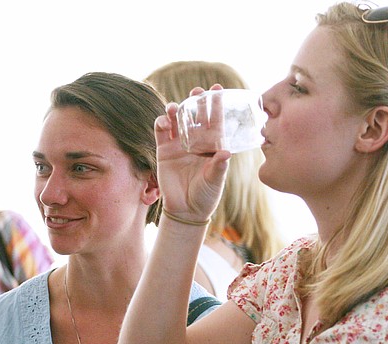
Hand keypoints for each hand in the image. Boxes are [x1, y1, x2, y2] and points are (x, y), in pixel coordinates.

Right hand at [155, 84, 230, 221]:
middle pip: (196, 116)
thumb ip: (218, 166)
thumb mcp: (215, 181)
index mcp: (212, 146)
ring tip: (176, 107)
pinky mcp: (163, 151)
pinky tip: (165, 121)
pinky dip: (162, 123)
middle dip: (196, 101)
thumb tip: (225, 153)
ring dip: (176, 110)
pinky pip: (161, 132)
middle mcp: (196, 142)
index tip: (218, 89)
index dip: (216, 105)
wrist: (186, 210)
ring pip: (177, 121)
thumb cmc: (206, 195)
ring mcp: (179, 145)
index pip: (215, 121)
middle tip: (197, 90)